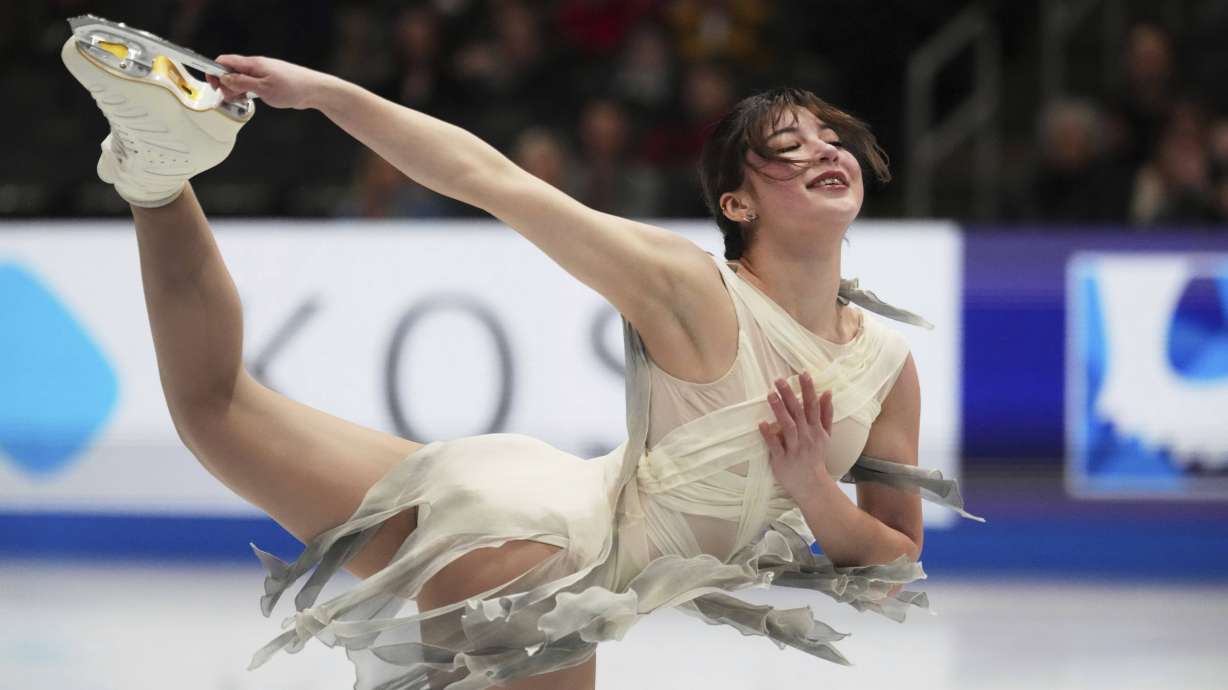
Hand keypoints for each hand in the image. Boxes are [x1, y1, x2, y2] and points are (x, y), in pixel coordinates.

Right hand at [206, 55, 331, 109]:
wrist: (314, 90)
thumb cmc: (292, 88)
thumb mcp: (263, 88)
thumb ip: (242, 83)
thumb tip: (224, 79)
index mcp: (253, 64)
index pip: (225, 61)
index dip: (215, 72)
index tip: (215, 86)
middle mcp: (256, 66)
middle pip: (230, 72)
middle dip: (226, 85)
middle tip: (232, 98)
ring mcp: (262, 74)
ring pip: (240, 79)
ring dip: (236, 90)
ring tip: (242, 100)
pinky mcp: (268, 82)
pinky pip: (250, 85)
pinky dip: (246, 92)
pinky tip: (250, 100)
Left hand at [759, 372, 833, 500]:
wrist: (812, 485)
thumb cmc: (816, 457)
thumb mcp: (826, 435)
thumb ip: (826, 414)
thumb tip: (828, 392)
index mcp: (816, 430)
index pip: (813, 406)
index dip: (808, 389)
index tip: (803, 373)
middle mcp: (806, 437)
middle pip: (798, 413)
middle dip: (790, 395)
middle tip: (779, 380)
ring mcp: (794, 448)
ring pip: (788, 427)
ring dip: (779, 410)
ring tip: (770, 395)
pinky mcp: (782, 460)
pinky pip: (775, 446)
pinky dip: (768, 435)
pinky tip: (761, 423)